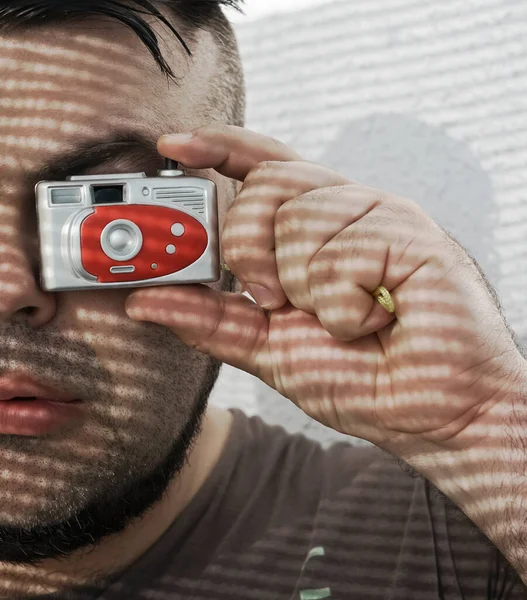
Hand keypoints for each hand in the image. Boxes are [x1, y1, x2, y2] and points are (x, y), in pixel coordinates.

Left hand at [126, 125, 525, 459]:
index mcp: (313, 229)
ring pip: (297, 217)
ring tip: (342, 317)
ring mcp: (379, 215)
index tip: (172, 147)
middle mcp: (344, 210)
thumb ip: (209, 320)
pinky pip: (341, 250)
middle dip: (249, 252)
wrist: (430, 413)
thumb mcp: (266, 350)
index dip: (216, 148)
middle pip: (264, 185)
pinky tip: (374, 318)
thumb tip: (144, 301)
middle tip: (275, 300)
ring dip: (305, 290)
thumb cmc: (360, 377)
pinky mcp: (409, 232)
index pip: (261, 165)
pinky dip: (343, 305)